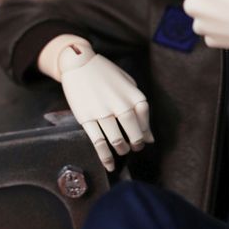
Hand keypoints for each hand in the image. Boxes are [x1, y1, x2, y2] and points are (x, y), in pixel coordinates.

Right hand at [58, 44, 153, 171]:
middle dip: (136, 143)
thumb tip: (150, 137)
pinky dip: (105, 156)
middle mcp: (119, 103)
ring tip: (123, 150)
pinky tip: (109, 164)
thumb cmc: (105, 74)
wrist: (79, 64)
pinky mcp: (86, 118)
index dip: (145, 130)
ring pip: (116, 139)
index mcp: (132, 94)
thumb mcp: (127, 83)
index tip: (145, 138)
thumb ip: (139, 106)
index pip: (145, 117)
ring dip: (121, 149)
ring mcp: (102, 112)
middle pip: (133, 131)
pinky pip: (98, 142)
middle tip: (135, 147)